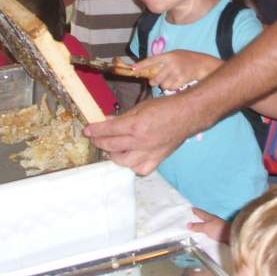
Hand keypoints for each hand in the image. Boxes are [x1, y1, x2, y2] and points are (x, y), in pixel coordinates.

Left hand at [84, 93, 204, 174]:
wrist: (188, 114)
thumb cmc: (166, 107)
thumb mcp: (142, 106)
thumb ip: (124, 116)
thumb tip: (109, 121)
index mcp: (136, 125)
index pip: (109, 130)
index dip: (95, 130)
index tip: (88, 130)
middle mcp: (141, 141)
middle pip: (112, 146)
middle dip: (100, 142)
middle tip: (95, 138)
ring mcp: (150, 152)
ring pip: (124, 161)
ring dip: (114, 155)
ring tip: (112, 149)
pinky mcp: (158, 158)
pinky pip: (141, 169)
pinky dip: (133, 166)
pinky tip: (131, 158)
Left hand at [138, 50, 220, 91]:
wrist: (201, 64)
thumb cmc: (185, 59)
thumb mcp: (173, 55)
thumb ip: (162, 61)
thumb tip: (147, 71)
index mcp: (168, 56)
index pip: (152, 60)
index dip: (142, 65)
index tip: (133, 69)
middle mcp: (171, 64)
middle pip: (155, 78)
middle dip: (154, 81)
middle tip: (155, 81)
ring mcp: (177, 73)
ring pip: (162, 85)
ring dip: (164, 84)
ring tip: (171, 79)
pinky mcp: (181, 81)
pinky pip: (170, 89)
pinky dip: (171, 87)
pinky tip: (177, 81)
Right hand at [188, 207, 230, 242]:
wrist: (231, 235)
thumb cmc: (218, 229)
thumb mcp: (206, 227)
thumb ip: (198, 226)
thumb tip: (188, 224)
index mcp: (210, 217)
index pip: (202, 213)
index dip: (197, 211)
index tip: (192, 208)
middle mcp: (213, 220)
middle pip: (205, 217)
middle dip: (200, 216)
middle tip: (194, 215)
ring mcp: (217, 226)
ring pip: (208, 223)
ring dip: (203, 223)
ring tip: (198, 224)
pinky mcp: (219, 232)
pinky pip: (210, 229)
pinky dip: (206, 229)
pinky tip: (205, 232)